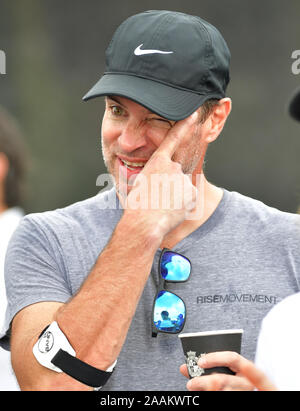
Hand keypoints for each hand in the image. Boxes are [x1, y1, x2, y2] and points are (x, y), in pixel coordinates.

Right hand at [124, 112, 198, 235]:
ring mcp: (183, 179)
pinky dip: (182, 204)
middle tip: (160, 197)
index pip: (173, 139)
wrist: (144, 223)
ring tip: (163, 206)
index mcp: (157, 162)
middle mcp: (173, 167)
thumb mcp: (137, 184)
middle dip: (171, 184)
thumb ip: (151, 176)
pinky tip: (172, 210)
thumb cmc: (136, 206)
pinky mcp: (191, 192)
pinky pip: (188, 197)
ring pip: (182, 186)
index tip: (193, 114)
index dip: (184, 125)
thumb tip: (158, 179)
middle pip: (176, 172)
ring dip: (175, 195)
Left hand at [180, 351, 276, 390]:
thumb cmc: (230, 383)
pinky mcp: (240, 397)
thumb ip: (206, 369)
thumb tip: (184, 367)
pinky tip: (203, 394)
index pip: (233, 358)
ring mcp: (243, 392)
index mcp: (245, 369)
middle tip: (191, 382)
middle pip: (222, 379)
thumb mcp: (223, 373)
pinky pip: (222, 396)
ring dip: (205, 390)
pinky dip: (209, 394)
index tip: (200, 361)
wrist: (237, 390)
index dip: (215, 358)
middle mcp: (247, 383)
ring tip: (194, 388)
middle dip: (204, 380)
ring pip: (222, 391)